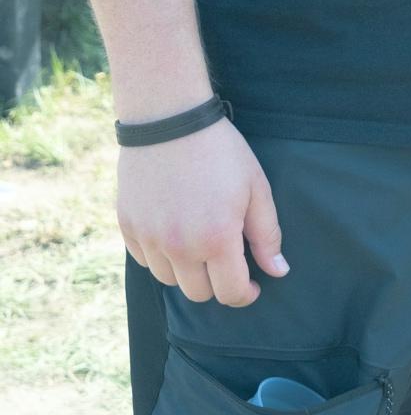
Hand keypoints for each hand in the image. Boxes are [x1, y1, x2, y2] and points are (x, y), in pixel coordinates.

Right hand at [117, 117, 288, 305]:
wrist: (170, 119)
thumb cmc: (220, 150)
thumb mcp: (255, 186)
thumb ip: (267, 234)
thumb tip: (278, 271)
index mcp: (216, 239)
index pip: (229, 293)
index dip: (244, 295)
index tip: (250, 285)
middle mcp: (179, 247)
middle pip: (198, 293)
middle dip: (217, 283)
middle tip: (226, 259)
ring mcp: (149, 239)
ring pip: (169, 280)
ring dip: (187, 271)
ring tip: (199, 241)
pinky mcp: (127, 227)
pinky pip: (145, 260)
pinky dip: (160, 255)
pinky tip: (173, 230)